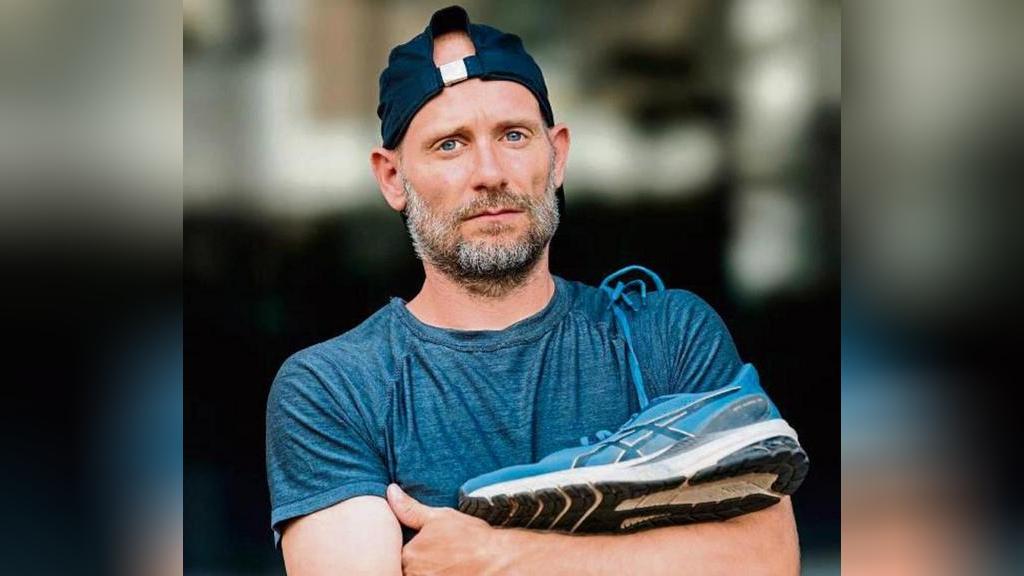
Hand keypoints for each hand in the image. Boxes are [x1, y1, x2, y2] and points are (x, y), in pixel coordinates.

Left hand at [386, 483, 506, 575]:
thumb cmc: (471, 538)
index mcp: (409, 555)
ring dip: (429, 571)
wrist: (499, 561)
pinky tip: (450, 572)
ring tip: (447, 566)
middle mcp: (414, 574)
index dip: (412, 553)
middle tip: (441, 559)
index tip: (428, 550)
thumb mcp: (440, 517)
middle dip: (420, 565)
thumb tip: (391, 490)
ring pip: (419, 575)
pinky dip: (441, 575)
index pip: (399, 556)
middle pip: (407, 571)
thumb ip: (410, 508)